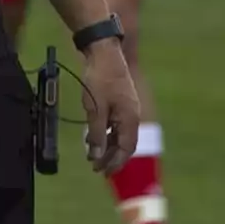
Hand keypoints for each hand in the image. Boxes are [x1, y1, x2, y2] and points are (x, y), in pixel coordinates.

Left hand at [80, 39, 139, 174]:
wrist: (103, 51)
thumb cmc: (100, 79)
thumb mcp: (95, 108)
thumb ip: (96, 133)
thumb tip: (96, 155)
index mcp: (130, 119)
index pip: (125, 149)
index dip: (114, 163)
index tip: (102, 172)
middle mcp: (132, 116)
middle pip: (124, 144)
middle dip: (110, 157)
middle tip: (96, 167)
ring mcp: (127, 108)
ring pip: (119, 134)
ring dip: (107, 145)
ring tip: (92, 154)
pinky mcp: (120, 101)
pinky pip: (116, 124)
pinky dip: (106, 132)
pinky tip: (93, 135)